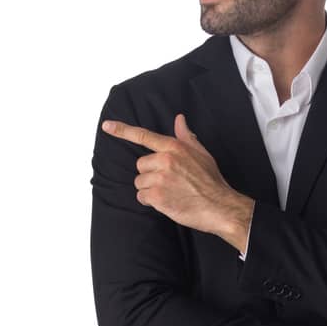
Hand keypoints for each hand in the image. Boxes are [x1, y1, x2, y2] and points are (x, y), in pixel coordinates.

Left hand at [100, 112, 248, 240]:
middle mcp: (165, 160)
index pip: (144, 136)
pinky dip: (151, 202)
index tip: (107, 126)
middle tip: (168, 182)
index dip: (122, 130)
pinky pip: (142, 197)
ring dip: (150, 190)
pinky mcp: (158, 197)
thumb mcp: (201, 153)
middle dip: (150, 175)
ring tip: (169, 193)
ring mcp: (160, 179)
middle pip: (141, 165)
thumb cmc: (212, 181)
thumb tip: (179, 119)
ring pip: (140, 183)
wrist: (220, 206)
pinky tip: (167, 202)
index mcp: (174, 147)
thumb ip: (186, 136)